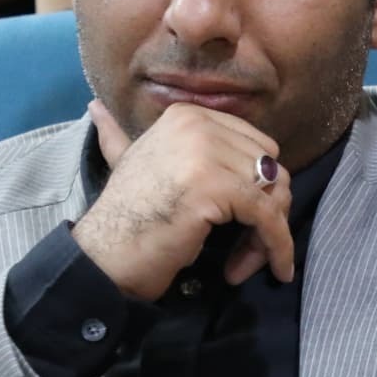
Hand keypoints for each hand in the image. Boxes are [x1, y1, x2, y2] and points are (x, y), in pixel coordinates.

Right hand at [68, 98, 296, 301]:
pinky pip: (268, 217)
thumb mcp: (129, 162)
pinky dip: (279, 245)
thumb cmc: (126, 217)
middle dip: (267, 212)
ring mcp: (206, 153)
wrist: (105, 255)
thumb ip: (124, 136)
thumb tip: (96, 107)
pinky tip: (280, 269)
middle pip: (271, 169)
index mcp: (187, 116)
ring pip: (273, 194)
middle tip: (246, 248)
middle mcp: (198, 125)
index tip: (244, 221)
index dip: (258, 187)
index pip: (258, 147)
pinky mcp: (216, 187)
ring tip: (244, 262)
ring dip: (269, 234)